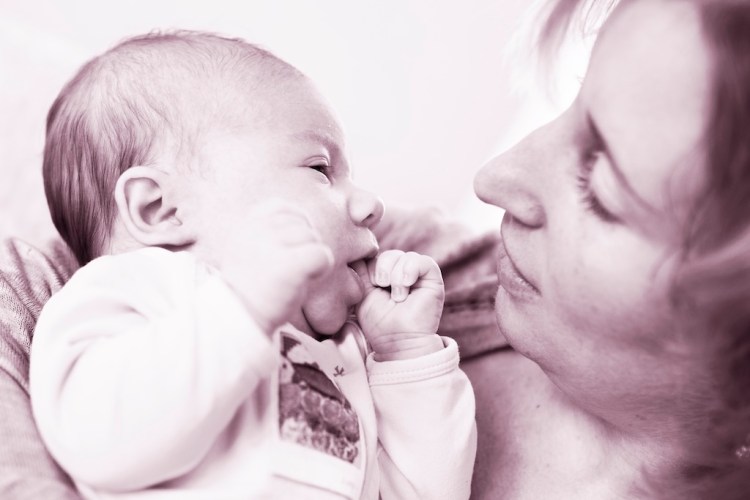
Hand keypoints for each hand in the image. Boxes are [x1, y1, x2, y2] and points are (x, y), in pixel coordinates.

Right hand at [210, 199, 333, 334]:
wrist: (240, 320)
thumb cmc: (251, 290)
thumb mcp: (251, 251)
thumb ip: (271, 234)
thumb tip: (307, 225)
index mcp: (247, 225)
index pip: (283, 207)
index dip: (295, 225)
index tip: (290, 248)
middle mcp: (258, 230)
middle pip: (302, 224)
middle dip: (304, 246)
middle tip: (290, 271)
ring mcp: (273, 245)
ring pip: (313, 238)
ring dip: (311, 258)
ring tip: (294, 278)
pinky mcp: (290, 265)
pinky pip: (322, 254)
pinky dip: (321, 268)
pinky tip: (306, 281)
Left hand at [353, 250, 444, 360]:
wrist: (398, 341)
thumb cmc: (380, 323)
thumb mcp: (363, 294)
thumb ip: (359, 273)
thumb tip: (355, 254)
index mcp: (385, 276)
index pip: (375, 256)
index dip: (370, 267)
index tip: (371, 285)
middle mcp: (401, 272)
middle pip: (387, 254)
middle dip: (381, 269)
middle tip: (382, 287)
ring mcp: (417, 274)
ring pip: (402, 255)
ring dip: (396, 275)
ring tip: (398, 296)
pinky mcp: (432, 277)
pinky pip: (421, 260)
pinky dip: (410, 270)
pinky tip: (407, 285)